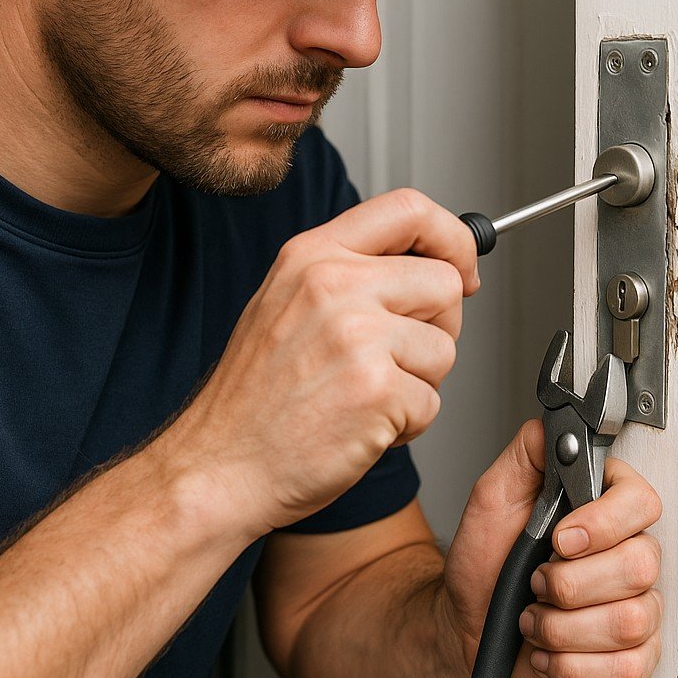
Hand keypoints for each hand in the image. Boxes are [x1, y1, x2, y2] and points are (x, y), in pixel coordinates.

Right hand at [165, 188, 478, 537]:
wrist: (217, 468)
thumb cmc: (255, 398)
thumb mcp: (286, 302)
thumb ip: (353, 272)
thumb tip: (435, 263)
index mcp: (312, 255)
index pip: (409, 209)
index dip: (453, 238)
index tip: (461, 270)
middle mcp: (333, 285)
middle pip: (445, 282)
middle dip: (440, 327)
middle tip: (399, 358)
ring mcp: (355, 336)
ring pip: (445, 348)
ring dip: (420, 383)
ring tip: (365, 397)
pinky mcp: (376, 390)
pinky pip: (432, 403)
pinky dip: (407, 424)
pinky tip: (360, 427)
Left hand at [442, 419, 662, 677]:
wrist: (465, 626)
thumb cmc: (482, 562)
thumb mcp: (493, 495)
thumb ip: (528, 453)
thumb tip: (558, 426)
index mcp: (602, 508)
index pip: (641, 502)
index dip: (604, 524)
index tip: (560, 538)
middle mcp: (626, 554)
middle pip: (639, 566)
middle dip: (571, 583)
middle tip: (536, 581)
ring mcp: (633, 607)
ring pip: (630, 620)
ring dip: (563, 626)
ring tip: (536, 615)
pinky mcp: (629, 658)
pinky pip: (627, 669)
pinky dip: (572, 664)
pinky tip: (549, 647)